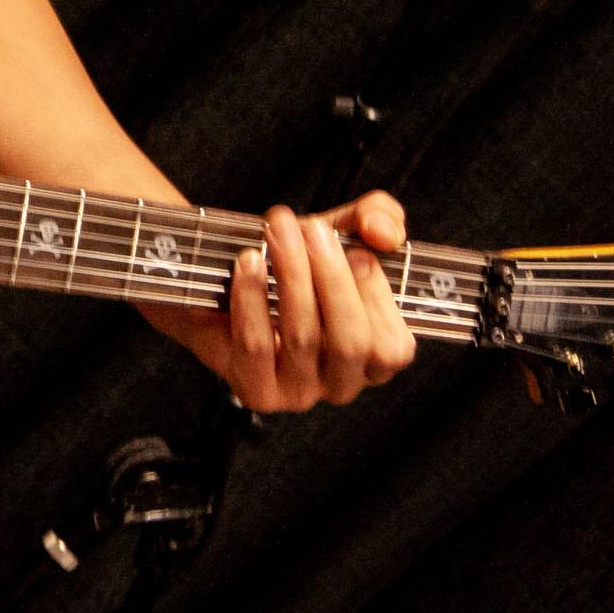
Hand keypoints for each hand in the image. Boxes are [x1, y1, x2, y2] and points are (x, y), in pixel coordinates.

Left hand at [153, 192, 418, 411]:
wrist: (221, 279)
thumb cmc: (295, 262)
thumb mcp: (343, 230)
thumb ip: (379, 218)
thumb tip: (384, 232)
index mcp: (374, 359)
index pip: (392, 347)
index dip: (377, 298)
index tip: (356, 248)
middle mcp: (341, 383)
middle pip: (351, 344)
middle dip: (333, 278)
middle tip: (312, 228)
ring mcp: (299, 393)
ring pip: (303, 339)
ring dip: (292, 276)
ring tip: (277, 232)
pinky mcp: (257, 391)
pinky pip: (256, 347)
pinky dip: (252, 300)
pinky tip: (248, 263)